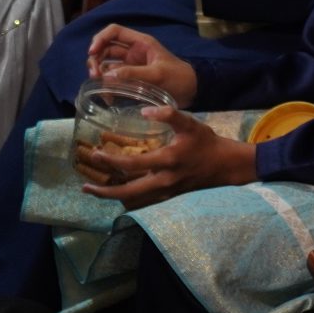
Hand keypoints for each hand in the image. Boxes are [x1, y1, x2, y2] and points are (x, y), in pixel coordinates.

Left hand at [76, 107, 257, 206]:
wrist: (228, 166)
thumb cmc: (208, 143)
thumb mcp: (190, 123)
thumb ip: (169, 114)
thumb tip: (145, 110)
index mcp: (167, 162)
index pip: (132, 165)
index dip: (111, 161)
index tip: (95, 155)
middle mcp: (164, 181)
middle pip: (128, 193)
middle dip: (105, 192)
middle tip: (85, 187)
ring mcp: (167, 193)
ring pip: (136, 201)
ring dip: (115, 197)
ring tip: (96, 190)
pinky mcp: (171, 197)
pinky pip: (145, 202)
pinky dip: (130, 199)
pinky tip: (119, 193)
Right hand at [86, 24, 197, 105]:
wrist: (192, 92)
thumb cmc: (178, 78)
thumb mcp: (157, 75)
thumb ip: (133, 74)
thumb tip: (106, 76)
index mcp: (140, 43)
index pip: (114, 32)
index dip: (100, 38)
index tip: (92, 52)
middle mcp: (133, 52)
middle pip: (106, 48)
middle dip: (96, 58)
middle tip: (94, 75)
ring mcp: (131, 65)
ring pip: (107, 63)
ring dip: (99, 72)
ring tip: (99, 86)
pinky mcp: (131, 79)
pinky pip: (113, 78)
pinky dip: (107, 86)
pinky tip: (108, 96)